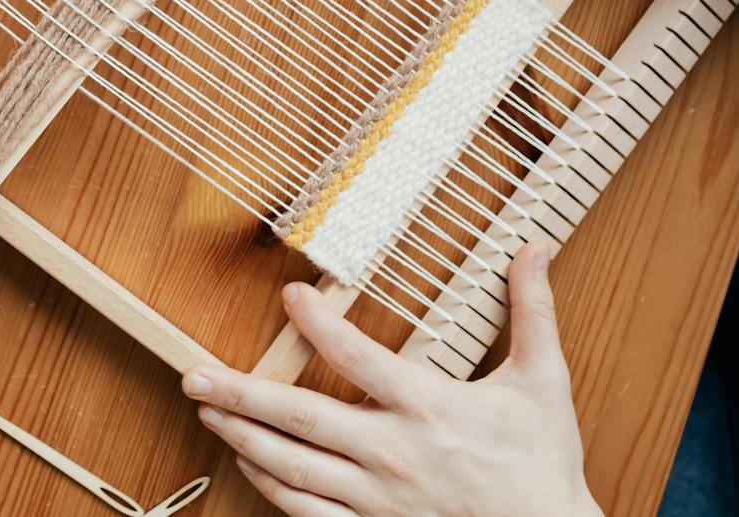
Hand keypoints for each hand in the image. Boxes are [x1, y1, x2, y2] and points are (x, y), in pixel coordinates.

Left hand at [183, 242, 601, 516]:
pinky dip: (272, 488)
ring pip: (294, 467)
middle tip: (194, 374)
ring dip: (243, 436)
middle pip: (302, 418)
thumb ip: (532, 311)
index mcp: (429, 406)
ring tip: (206, 410)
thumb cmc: (543, 463)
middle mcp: (394, 452)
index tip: (290, 295)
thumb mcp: (544, 382)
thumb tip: (535, 247)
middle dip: (241, 394)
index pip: (357, 356)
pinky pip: (309, 513)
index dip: (318, 323)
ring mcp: (379, 497)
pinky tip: (248, 462)